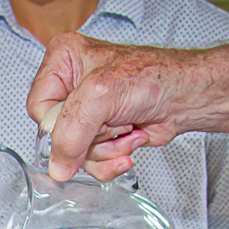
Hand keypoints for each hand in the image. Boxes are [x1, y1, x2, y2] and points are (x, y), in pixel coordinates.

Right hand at [27, 33, 228, 181]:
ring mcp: (86, 112)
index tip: (87, 121)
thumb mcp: (101, 97)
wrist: (188, 96)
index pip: (39, 108)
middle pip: (58, 134)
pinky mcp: (101, 132)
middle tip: (114, 121)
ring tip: (126, 128)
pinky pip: (91, 161)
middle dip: (90, 137)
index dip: (61, 124)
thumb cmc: (155, 77)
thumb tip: (56, 167)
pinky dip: (112, 159)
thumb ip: (70, 133)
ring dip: (105, 149)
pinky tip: (131, 141)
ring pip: (75, 152)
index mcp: (62, 61)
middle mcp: (71, 85)